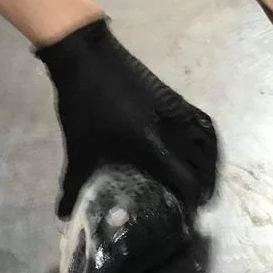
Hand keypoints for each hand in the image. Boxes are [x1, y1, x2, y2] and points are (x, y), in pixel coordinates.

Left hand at [37, 19, 218, 217]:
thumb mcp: (78, 147)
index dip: (190, 201)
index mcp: (150, 144)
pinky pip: (201, 122)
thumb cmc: (83, 104)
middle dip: (204, 186)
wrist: (88, 56)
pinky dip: (206, 139)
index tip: (187, 216)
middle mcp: (171, 128)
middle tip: (198, 203)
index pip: (185, 179)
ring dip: (211, 163)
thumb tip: (61, 214)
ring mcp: (176, 110)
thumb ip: (74, 183)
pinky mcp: (175, 97)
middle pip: (203, 163)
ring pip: (207, 141)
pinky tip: (199, 149)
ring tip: (204, 179)